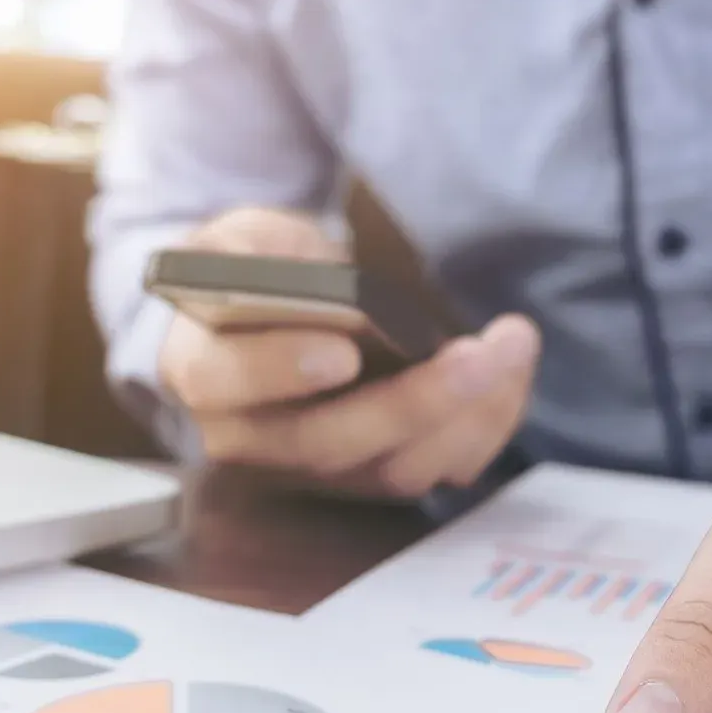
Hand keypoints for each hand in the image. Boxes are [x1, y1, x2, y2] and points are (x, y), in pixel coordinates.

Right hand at [158, 207, 540, 497]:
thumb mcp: (240, 236)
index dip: (279, 370)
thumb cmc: (253, 273)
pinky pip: (434, 469)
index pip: (221, 384)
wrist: (272, 317)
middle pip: (327, 443)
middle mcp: (250, 439)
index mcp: (200, 369)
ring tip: (511, 347)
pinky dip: (483, 426)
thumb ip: (259, 252)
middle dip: (412, 401)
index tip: (343, 351)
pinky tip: (511, 372)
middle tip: (477, 354)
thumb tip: (325, 291)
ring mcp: (314, 470)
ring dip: (464, 415)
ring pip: (391, 468)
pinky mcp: (370, 476)